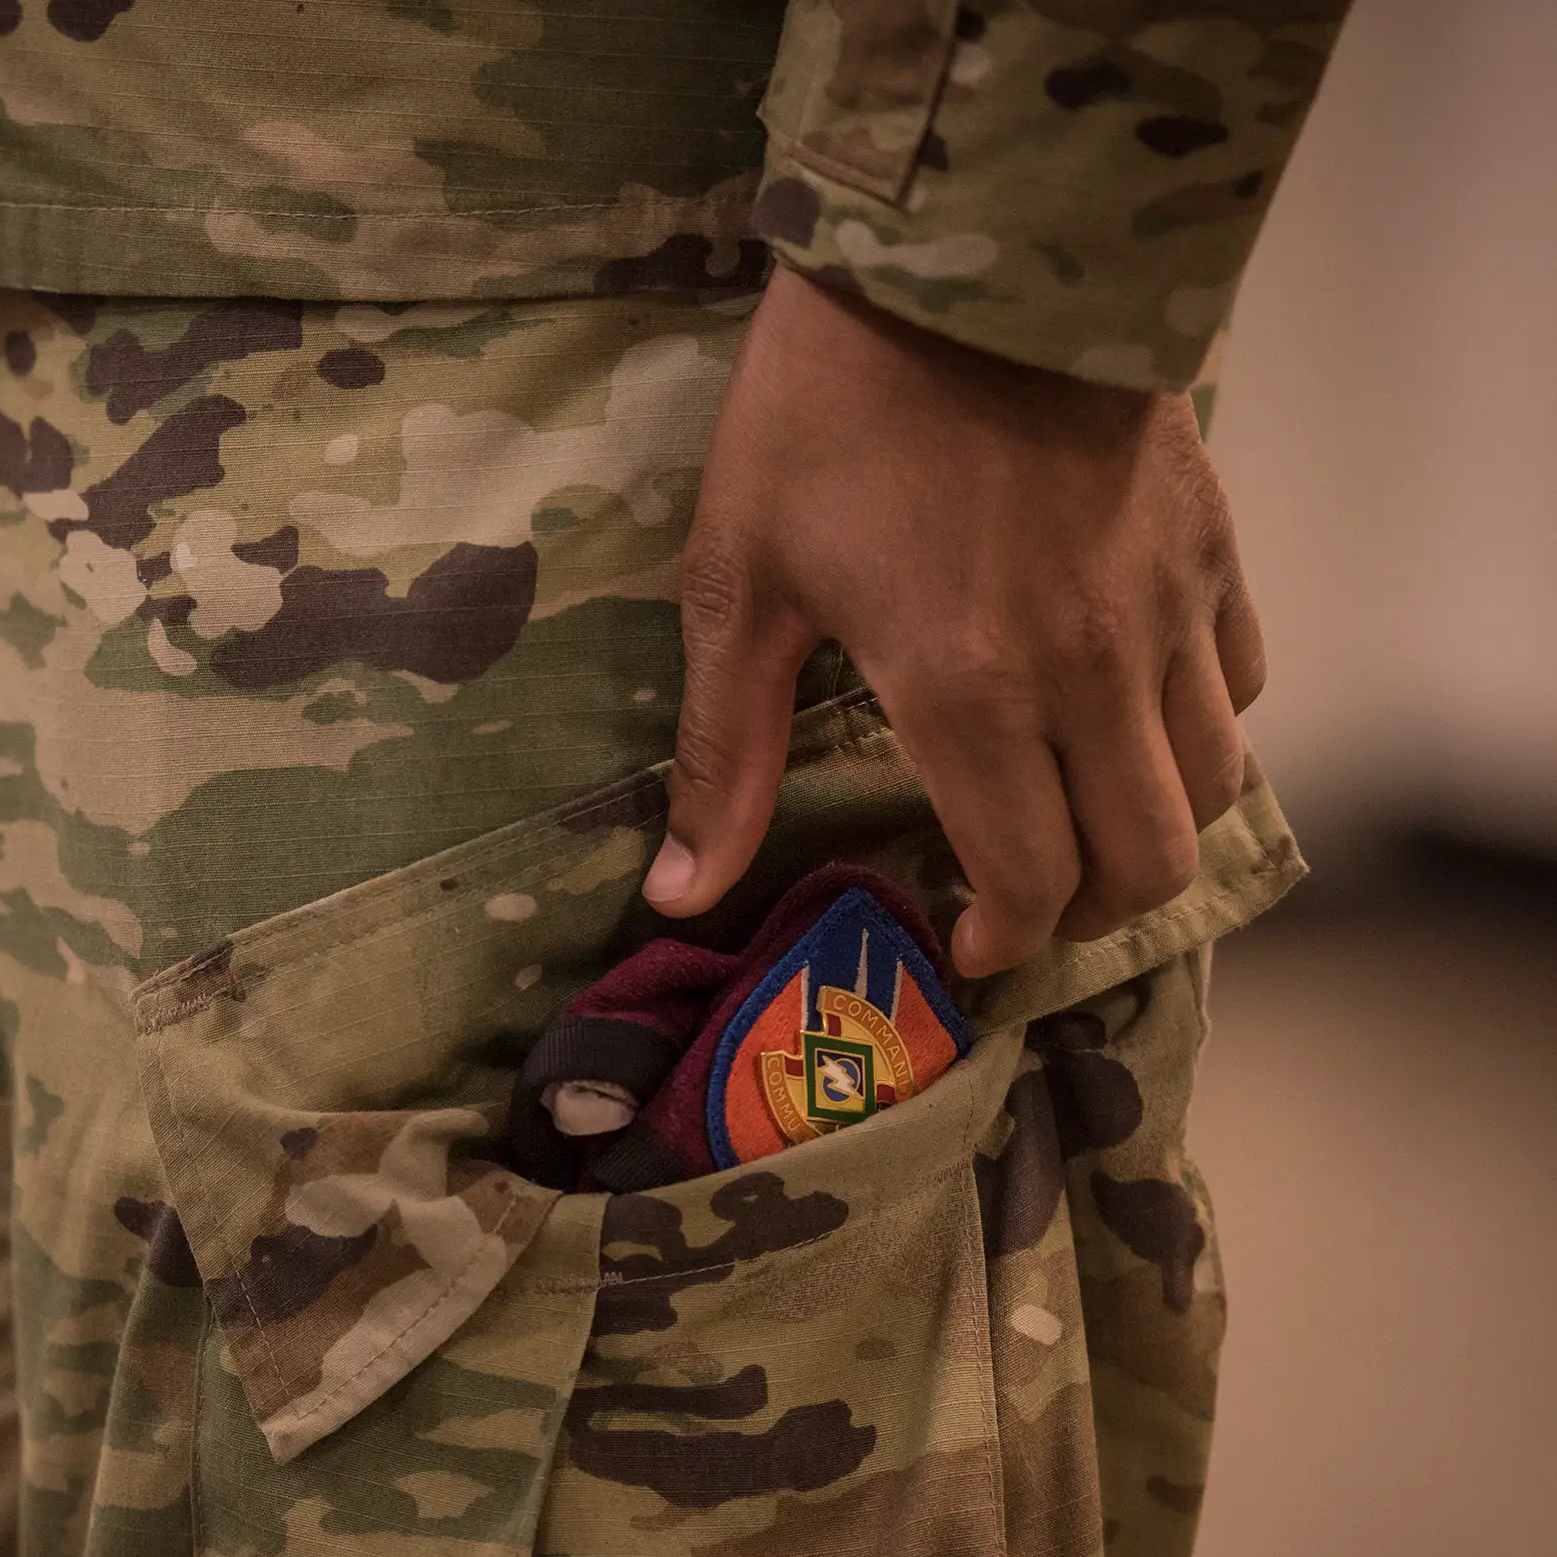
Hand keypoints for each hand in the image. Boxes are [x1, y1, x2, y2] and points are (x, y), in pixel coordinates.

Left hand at [644, 266, 1263, 976]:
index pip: (1034, 882)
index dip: (1006, 941)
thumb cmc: (825, 414)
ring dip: (1154, 832)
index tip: (964, 944)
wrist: (965, 248)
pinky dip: (1198, 726)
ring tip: (1082, 826)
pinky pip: (1241, 679)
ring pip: (1218, 782)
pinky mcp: (1213, 543)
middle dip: (1091, 913)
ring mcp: (1170, 607)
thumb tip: (679, 892)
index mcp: (971, 695)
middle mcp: (1094, 672)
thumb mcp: (741, 583)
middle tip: (1026, 903)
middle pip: (1151, 861)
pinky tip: (1128, 713)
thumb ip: (724, 752)